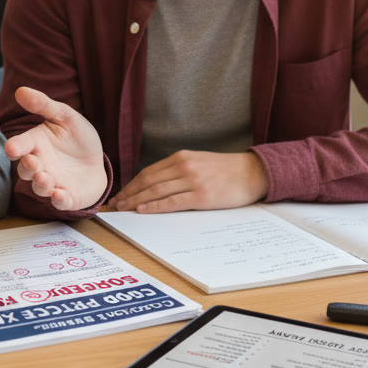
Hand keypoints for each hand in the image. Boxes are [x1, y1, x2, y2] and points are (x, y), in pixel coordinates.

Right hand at [4, 86, 108, 210]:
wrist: (97, 160)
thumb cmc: (77, 138)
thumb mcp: (65, 117)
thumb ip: (44, 105)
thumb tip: (20, 90)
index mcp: (36, 144)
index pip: (20, 146)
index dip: (15, 147)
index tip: (12, 148)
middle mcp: (40, 165)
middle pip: (25, 170)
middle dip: (28, 167)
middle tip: (33, 162)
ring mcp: (52, 183)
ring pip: (39, 188)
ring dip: (40, 184)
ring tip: (46, 178)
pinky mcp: (66, 197)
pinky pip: (59, 202)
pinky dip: (58, 200)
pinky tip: (60, 195)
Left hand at [110, 150, 268, 212]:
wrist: (253, 172)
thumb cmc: (227, 170)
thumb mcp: (200, 162)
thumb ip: (180, 169)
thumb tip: (158, 183)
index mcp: (182, 157)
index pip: (149, 172)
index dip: (132, 183)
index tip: (121, 193)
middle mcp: (184, 166)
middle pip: (148, 181)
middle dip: (129, 193)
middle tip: (115, 203)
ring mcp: (192, 181)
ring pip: (156, 191)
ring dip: (136, 200)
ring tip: (123, 208)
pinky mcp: (201, 196)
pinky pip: (171, 202)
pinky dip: (154, 206)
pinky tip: (142, 210)